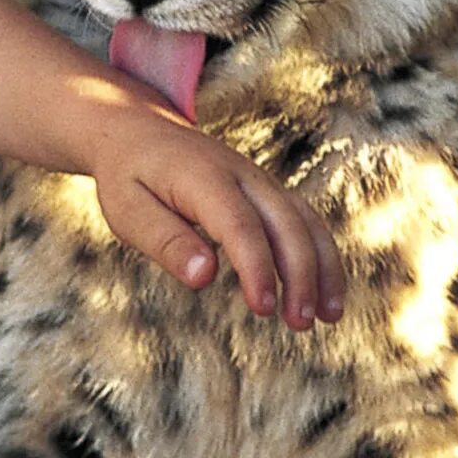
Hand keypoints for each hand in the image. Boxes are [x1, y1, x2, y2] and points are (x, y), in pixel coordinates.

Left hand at [88, 106, 344, 328]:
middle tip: (299, 325)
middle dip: (300, 274)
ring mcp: (260, 181)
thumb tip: (204, 277)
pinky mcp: (267, 192)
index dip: (255, 267)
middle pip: (286, 223)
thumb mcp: (129, 210)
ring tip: (328, 317)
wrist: (137, 131)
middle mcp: (241, 175)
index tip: (262, 308)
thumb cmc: (128, 178)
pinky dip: (321, 255)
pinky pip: (305, 221)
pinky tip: (324, 295)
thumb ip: (166, 241)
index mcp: (203, 177)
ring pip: (306, 221)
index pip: (239, 225)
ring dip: (322, 268)